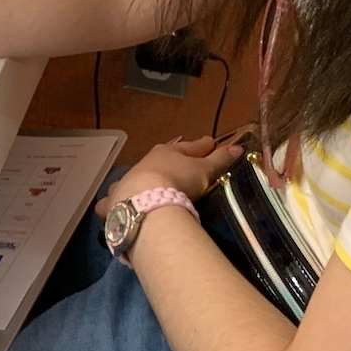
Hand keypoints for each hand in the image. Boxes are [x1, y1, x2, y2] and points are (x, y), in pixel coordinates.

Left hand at [98, 135, 242, 215]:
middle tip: (179, 163)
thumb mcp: (203, 171)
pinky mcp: (114, 204)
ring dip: (136, 181)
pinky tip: (115, 207)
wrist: (146, 202)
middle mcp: (142, 165)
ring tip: (141, 187)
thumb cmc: (178, 182)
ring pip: (131, 178)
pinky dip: (113, 204)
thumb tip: (238, 148)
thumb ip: (219, 160)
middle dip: (170, 160)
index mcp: (166, 153)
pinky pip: (111, 202)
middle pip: (160, 160)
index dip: (201, 146)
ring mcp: (126, 183)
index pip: (188, 148)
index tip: (210, 142)